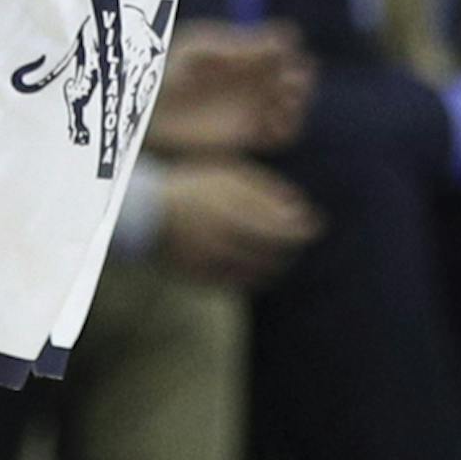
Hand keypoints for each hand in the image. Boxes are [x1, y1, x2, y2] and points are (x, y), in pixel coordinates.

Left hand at [148, 20, 315, 154]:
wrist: (145, 110)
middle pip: (299, 75)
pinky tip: (271, 127)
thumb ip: (237, 48)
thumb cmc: (167, 71)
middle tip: (286, 86)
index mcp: (245, 50)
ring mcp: (254, 106)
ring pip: (294, 106)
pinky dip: (286, 131)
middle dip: (300, 79)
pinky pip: (281, 135)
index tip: (280, 57)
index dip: (289, 50)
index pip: (284, 44)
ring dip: (296, 106)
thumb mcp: (198, 53)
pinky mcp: (249, 134)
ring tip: (279, 108)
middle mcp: (255, 77)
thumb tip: (283, 40)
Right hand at [157, 158, 322, 286]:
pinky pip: (242, 284)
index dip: (306, 229)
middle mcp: (228, 240)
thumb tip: (301, 209)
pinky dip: (257, 276)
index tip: (316, 224)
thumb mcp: (229, 175)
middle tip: (297, 239)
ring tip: (280, 252)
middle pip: (278, 254)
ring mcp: (216, 262)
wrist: (145, 212)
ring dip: (279, 264)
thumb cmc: (191, 186)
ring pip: (263, 273)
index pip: (286, 230)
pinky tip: (257, 265)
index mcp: (235, 211)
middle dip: (294, 247)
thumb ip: (265, 190)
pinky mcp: (205, 278)